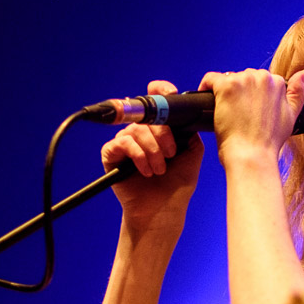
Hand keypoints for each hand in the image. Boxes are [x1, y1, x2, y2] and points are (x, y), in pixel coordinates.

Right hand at [101, 80, 203, 231]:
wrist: (163, 212)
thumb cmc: (177, 187)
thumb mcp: (192, 155)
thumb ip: (190, 133)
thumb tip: (184, 114)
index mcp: (160, 130)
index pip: (156, 101)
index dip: (160, 92)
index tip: (168, 91)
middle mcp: (141, 132)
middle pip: (147, 116)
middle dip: (162, 133)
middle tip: (171, 154)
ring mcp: (126, 142)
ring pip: (136, 130)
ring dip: (152, 150)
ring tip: (159, 170)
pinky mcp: (111, 154)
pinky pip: (122, 142)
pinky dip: (137, 155)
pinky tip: (146, 170)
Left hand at [198, 69, 303, 164]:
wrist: (253, 157)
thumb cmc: (268, 143)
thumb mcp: (291, 118)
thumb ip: (297, 95)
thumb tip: (302, 76)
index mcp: (277, 83)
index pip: (260, 80)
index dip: (253, 95)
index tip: (248, 109)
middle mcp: (262, 78)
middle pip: (244, 77)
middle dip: (240, 92)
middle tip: (237, 114)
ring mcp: (243, 81)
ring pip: (229, 79)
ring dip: (225, 92)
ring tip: (225, 111)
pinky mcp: (226, 87)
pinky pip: (210, 80)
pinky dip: (206, 86)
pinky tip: (206, 97)